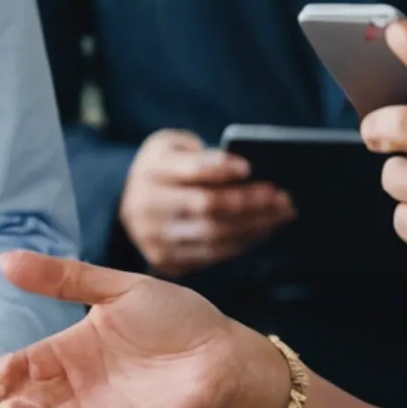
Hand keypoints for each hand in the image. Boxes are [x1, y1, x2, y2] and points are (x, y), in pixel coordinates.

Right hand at [0, 251, 274, 407]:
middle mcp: (74, 383)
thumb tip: (4, 258)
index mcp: (69, 348)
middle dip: (7, 402)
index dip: (6, 371)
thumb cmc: (174, 315)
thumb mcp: (116, 288)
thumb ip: (63, 277)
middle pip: (27, 398)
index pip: (24, 363)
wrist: (221, 351)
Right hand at [118, 130, 295, 276]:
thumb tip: (243, 170)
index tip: (250, 166)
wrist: (124, 203)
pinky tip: (264, 228)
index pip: (190, 171)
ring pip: (214, 236)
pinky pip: (213, 255)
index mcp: (151, 171)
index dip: (221, 169)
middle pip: (207, 207)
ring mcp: (155, 239)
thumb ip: (201, 154)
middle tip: (283, 196)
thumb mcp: (171, 146)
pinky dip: (243, 242)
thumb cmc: (163, 167)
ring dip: (255, 225)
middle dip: (250, 202)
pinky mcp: (165, 261)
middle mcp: (147, 207)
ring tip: (282, 212)